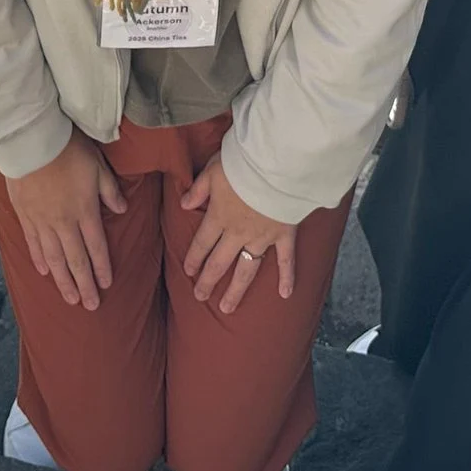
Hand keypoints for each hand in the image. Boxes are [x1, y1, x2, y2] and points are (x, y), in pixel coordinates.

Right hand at [9, 130, 126, 310]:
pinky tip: (44, 272)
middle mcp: (64, 222)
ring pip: (54, 259)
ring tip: (70, 299)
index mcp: (85, 211)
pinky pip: (33, 244)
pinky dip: (39, 260)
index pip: (96, 247)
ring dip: (63, 281)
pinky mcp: (25, 216)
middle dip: (85, 285)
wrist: (31, 141)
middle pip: (76, 260)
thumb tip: (123, 209)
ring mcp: (42, 221)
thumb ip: (110, 190)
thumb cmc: (68, 149)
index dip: (102, 268)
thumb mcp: (97, 166)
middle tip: (90, 305)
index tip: (106, 285)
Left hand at [180, 154, 295, 314]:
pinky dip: (287, 277)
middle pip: (219, 262)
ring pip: (246, 269)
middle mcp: (238, 232)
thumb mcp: (212, 170)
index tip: (188, 271)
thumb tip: (183, 204)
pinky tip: (285, 295)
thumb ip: (198, 189)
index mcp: (219, 216)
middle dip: (208, 281)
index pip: (202, 243)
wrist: (277, 164)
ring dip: (236, 290)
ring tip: (226, 308)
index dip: (193, 258)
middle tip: (199, 296)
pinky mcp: (284, 234)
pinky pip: (286, 260)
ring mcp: (262, 237)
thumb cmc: (243, 162)